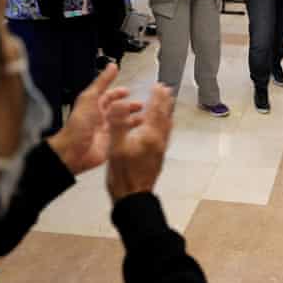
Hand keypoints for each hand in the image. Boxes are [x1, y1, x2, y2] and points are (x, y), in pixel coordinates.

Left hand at [47, 64, 142, 174]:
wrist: (74, 151)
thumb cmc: (79, 125)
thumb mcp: (90, 98)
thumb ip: (102, 82)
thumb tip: (111, 66)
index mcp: (94, 105)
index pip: (108, 96)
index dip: (118, 93)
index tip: (128, 91)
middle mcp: (101, 118)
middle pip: (117, 110)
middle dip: (130, 107)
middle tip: (141, 105)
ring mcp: (107, 131)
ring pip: (122, 123)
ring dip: (133, 119)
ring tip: (145, 117)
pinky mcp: (112, 143)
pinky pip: (124, 136)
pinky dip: (132, 133)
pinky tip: (140, 131)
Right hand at [106, 84, 174, 202]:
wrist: (133, 197)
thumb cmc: (124, 175)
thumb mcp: (116, 147)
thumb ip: (118, 124)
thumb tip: (119, 105)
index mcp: (150, 135)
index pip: (155, 111)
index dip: (157, 97)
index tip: (159, 85)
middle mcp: (159, 140)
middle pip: (165, 116)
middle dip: (165, 102)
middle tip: (166, 90)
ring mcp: (160, 149)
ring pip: (166, 125)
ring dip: (166, 112)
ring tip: (166, 104)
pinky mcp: (158, 156)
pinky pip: (164, 134)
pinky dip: (164, 124)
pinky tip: (161, 128)